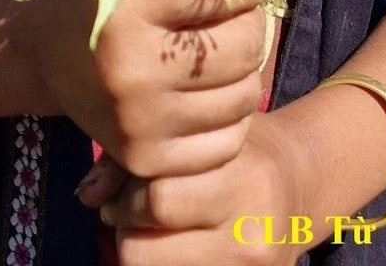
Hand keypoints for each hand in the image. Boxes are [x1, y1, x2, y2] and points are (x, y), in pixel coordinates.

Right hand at [35, 0, 274, 178]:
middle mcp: (135, 71)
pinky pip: (228, 141)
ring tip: (221, 47)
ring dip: (245, 65)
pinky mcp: (146, 159)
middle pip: (245, 43)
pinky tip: (210, 89)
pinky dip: (230, 113)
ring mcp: (141, 122)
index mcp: (131, 6)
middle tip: (235, 9)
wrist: (39, 49)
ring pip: (245, 93)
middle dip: (251, 16)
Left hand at [77, 111, 309, 265]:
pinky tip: (175, 247)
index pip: (156, 199)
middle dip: (128, 228)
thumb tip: (85, 197)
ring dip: (142, 251)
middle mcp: (248, 233)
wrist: (300, 187)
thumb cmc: (242, 150)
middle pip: (141, 250)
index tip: (131, 186)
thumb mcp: (202, 135)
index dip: (128, 194)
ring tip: (156, 231)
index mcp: (243, 179)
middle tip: (135, 212)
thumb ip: (139, 156)